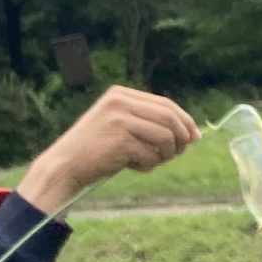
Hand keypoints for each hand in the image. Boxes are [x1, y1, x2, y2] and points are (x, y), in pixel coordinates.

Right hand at [19, 87, 199, 208]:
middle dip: (181, 139)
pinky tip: (131, 167)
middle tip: (178, 154)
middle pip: (170, 118)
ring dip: (165, 155)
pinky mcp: (120, 140)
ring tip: (149, 161)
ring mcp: (119, 120)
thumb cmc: (98, 149)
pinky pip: (151, 155)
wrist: (66, 164)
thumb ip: (151, 124)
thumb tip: (194, 134)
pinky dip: (148, 165)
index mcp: (120, 94)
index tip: (195, 138)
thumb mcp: (123, 127)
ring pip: (165, 137)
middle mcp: (119, 102)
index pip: (166, 104)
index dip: (186, 121)